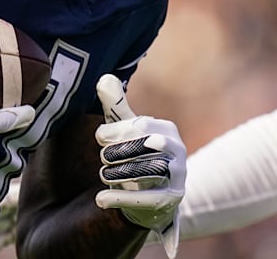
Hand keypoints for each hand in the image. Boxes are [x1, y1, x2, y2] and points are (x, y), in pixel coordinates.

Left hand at [94, 74, 184, 258]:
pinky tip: (101, 198)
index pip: (140, 125)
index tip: (99, 137)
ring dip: (119, 173)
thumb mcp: (126, 130)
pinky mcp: (171, 199)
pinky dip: (122, 197)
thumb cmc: (136, 155)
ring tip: (103, 175)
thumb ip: (116, 106)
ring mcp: (178, 175)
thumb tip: (104, 77)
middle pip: (145, 146)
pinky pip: (148, 198)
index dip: (116, 131)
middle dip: (118, 151)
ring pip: (147, 171)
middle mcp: (178, 150)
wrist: (153, 197)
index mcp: (166, 129)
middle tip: (102, 158)